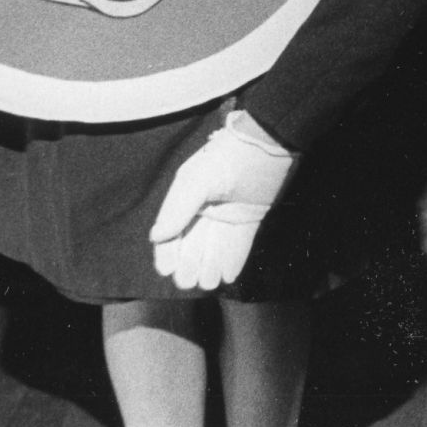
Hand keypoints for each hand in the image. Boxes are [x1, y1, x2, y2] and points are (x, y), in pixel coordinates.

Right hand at [149, 112, 294, 291]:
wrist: (270, 142)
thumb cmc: (230, 157)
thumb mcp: (199, 179)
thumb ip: (178, 208)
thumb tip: (156, 236)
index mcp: (187, 196)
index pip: (173, 230)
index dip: (168, 251)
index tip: (167, 270)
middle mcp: (206, 207)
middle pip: (194, 242)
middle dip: (190, 264)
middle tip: (188, 282)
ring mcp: (229, 212)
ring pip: (216, 246)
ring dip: (211, 266)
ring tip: (208, 283)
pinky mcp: (250, 216)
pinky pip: (239, 242)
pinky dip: (233, 259)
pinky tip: (228, 276)